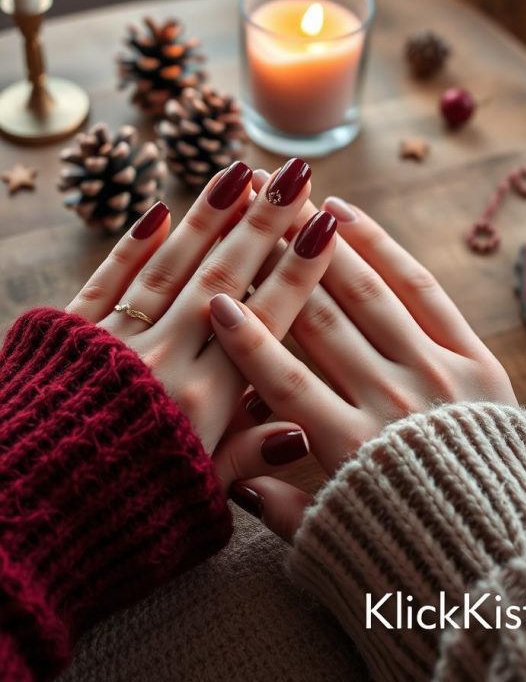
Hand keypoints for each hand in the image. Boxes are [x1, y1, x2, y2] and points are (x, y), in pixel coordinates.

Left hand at [66, 158, 336, 492]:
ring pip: (169, 267)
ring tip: (239, 173)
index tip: (325, 227)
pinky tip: (157, 211)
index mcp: (202, 403)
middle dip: (263, 224)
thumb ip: (246, 457)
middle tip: (293, 175)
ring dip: (207, 219)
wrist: (21, 522)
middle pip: (223, 279)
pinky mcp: (67, 335)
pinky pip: (106, 280)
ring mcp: (114, 341)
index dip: (299, 273)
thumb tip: (301, 427)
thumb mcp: (194, 499)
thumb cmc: (115, 518)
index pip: (265, 322)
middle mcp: (163, 360)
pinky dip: (132, 246)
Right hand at [210, 193, 516, 538]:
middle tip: (249, 219)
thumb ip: (281, 511)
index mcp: (348, 450)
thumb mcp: (337, 546)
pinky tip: (349, 217)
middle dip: (280, 266)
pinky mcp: (475, 359)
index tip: (214, 298)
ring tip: (291, 201)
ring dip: (324, 244)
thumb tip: (231, 478)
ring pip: (367, 294)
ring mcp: (435, 375)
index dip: (245, 337)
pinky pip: (422, 291)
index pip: (281, 379)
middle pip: (322, 321)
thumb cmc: (414, 556)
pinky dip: (385, 250)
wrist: (509, 567)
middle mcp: (388, 402)